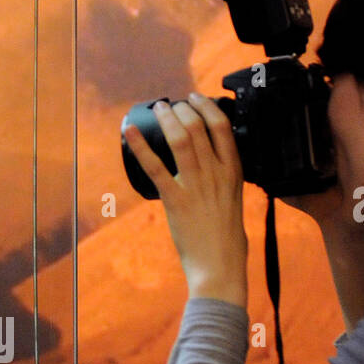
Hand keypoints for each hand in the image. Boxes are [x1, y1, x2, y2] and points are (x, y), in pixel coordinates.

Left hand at [124, 94, 246, 307]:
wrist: (220, 265)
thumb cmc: (226, 238)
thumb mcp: (234, 199)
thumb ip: (224, 179)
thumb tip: (213, 165)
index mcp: (233, 172)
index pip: (222, 127)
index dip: (206, 106)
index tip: (194, 98)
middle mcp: (216, 174)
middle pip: (199, 127)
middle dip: (182, 109)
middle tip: (170, 105)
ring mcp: (196, 186)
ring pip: (181, 139)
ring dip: (166, 118)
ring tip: (157, 108)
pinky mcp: (176, 200)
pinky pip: (156, 167)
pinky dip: (140, 146)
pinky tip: (129, 132)